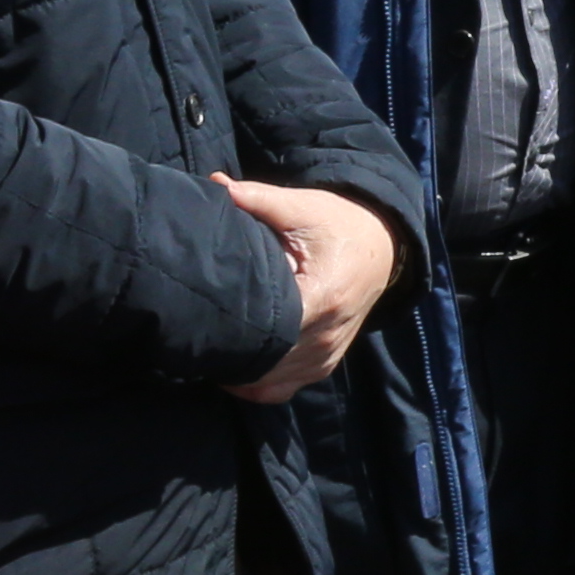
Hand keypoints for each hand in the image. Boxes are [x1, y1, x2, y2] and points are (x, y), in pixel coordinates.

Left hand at [221, 178, 399, 401]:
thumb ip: (258, 199)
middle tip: (194, 328)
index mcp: (322, 299)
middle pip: (262, 362)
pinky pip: (279, 390)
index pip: (266, 332)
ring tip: (210, 344)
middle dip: (226, 349)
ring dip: (238, 368)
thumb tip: (215, 185)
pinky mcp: (322, 366)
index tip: (204, 310)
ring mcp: (325, 358)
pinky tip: (234, 361)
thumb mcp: (302, 206)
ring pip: (267, 382)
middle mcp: (326, 337)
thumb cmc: (338, 224)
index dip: (230, 326)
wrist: (381, 246)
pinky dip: (255, 383)